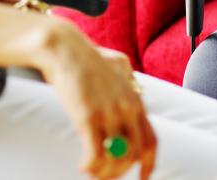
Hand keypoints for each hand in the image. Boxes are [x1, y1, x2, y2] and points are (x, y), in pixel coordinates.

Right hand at [37, 25, 155, 178]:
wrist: (65, 49)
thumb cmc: (87, 57)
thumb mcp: (119, 65)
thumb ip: (130, 80)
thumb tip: (137, 90)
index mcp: (136, 100)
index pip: (151, 140)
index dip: (149, 164)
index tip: (143, 177)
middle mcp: (127, 109)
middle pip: (133, 153)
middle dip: (120, 171)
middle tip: (106, 177)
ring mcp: (109, 113)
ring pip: (115, 158)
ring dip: (104, 173)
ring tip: (92, 173)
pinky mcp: (89, 117)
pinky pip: (96, 154)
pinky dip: (91, 166)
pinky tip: (83, 166)